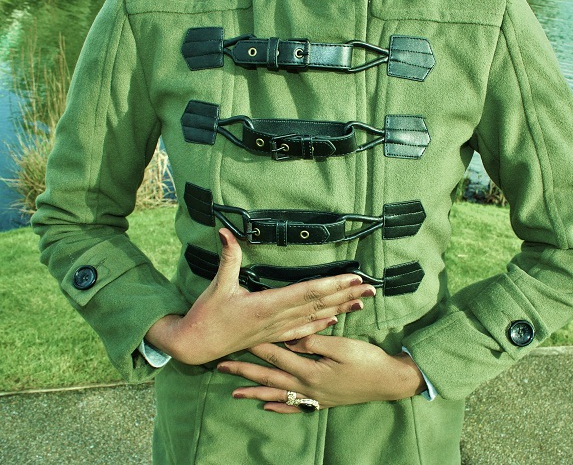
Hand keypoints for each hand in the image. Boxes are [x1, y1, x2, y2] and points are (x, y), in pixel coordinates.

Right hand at [146, 229, 375, 364]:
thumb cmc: (206, 316)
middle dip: (346, 295)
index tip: (353, 277)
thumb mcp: (217, 285)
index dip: (332, 284)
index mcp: (266, 305)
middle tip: (371, 287)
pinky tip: (334, 320)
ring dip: (340, 309)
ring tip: (362, 302)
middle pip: (319, 305)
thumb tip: (224, 231)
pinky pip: (303, 332)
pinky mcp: (273, 337)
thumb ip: (227, 257)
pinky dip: (321, 325)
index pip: (307, 292)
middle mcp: (277, 319)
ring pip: (315, 318)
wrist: (195, 346)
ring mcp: (277, 330)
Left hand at [217, 335, 426, 412]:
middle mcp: (307, 386)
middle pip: (269, 378)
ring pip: (277, 394)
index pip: (276, 356)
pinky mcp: (321, 401)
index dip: (256, 346)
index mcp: (310, 370)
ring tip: (234, 392)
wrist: (388, 381)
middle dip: (244, 372)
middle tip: (221, 366)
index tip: (237, 338)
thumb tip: (291, 339)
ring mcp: (314, 396)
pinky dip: (279, 407)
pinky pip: (295, 406)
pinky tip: (266, 407)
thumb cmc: (367, 360)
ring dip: (254, 393)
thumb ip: (314, 343)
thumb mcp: (342, 346)